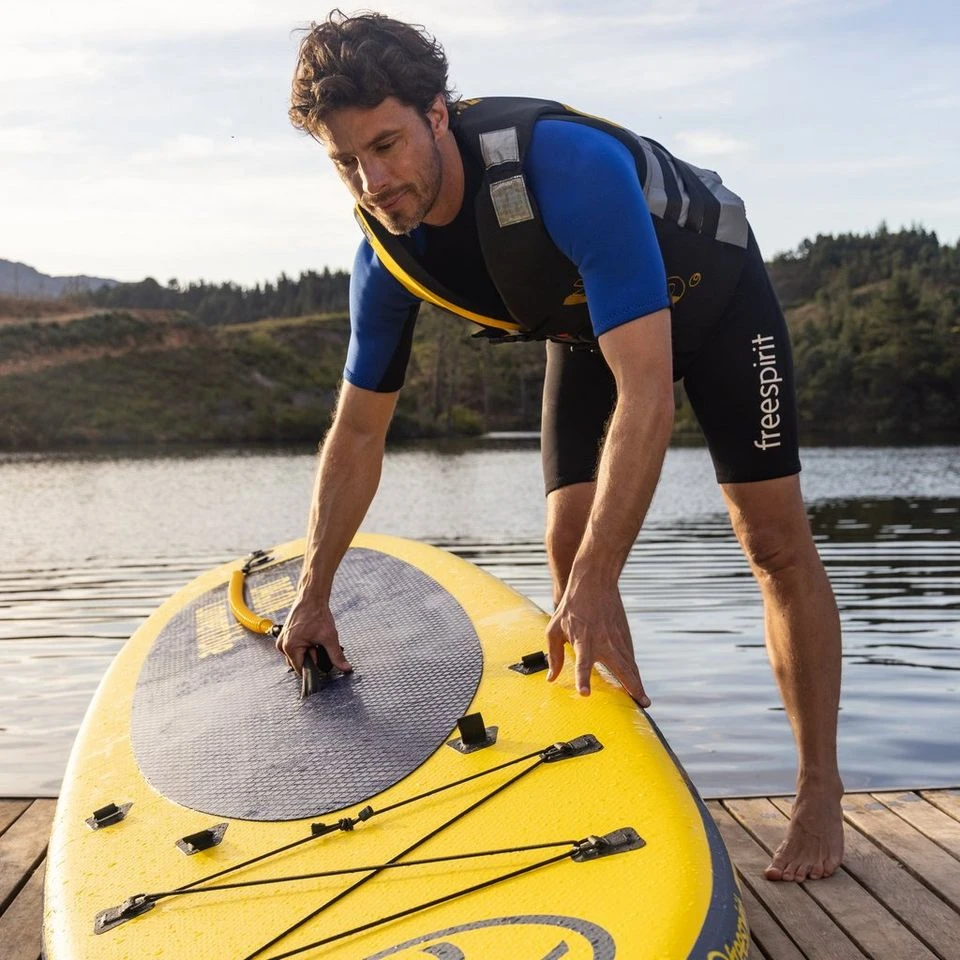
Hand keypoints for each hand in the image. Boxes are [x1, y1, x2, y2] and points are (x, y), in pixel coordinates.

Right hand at [276, 596, 352, 675]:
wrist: (312, 597)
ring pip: (297, 656)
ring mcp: (282, 640)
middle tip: (318, 644)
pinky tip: (311, 636)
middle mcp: (282, 645)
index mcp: (290, 647)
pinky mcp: (286, 636)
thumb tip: (345, 668)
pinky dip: (304, 645)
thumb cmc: (317, 614)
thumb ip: (336, 656)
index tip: (321, 660)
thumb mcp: (329, 637)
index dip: (314, 668)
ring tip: (315, 638)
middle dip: (311, 658)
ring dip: (308, 651)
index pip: (301, 670)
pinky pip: (295, 648)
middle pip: (299, 663)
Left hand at [546, 583, 649, 706]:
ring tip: (644, 700)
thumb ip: (554, 655)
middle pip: (620, 667)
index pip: (582, 663)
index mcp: (583, 640)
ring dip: (637, 682)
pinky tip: (638, 683)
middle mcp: (603, 641)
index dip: (583, 679)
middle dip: (631, 686)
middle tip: (640, 703)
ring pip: (630, 664)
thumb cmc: (571, 607)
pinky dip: (634, 671)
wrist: (594, 583)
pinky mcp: (624, 635)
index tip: (585, 694)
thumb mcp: (554, 629)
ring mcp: (617, 638)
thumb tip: (551, 678)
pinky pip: (630, 657)